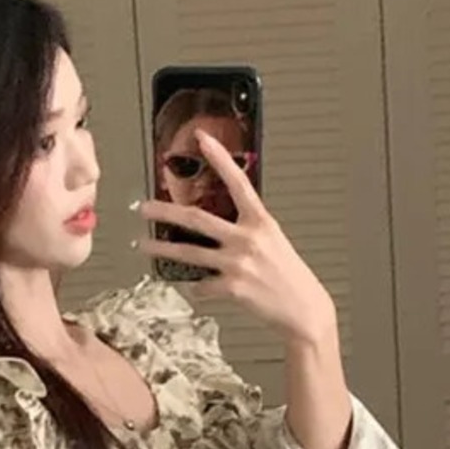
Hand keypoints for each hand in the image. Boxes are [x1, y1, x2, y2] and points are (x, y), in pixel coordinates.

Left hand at [135, 131, 337, 348]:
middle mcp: (248, 238)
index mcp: (261, 221)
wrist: (304, 309)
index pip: (237, 181)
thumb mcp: (273, 240)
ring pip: (189, 253)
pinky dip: (197, 287)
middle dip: (165, 212)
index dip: (219, 158)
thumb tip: (221, 225)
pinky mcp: (233, 288)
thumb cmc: (289, 276)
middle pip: (197, 219)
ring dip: (162, 249)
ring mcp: (238, 263)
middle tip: (144, 208)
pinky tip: (196, 288)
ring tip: (144, 245)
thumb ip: (249, 229)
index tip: (202, 139)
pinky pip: (202, 286)